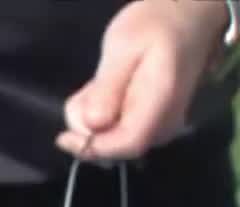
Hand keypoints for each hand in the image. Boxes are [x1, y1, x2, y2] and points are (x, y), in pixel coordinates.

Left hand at [57, 0, 228, 160]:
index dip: (92, 147)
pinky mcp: (150, 122)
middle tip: (86, 90)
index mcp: (159, 104)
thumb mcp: (122, 49)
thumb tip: (93, 125)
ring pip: (112, 139)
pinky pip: (117, 130)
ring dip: (92, 118)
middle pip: (115, 147)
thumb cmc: (153, 28)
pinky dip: (100, 114)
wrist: (184, 18)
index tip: (62, 137)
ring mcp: (159, 125)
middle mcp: (164, 123)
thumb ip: (108, 88)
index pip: (127, 144)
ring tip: (99, 82)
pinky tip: (105, 88)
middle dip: (87, 129)